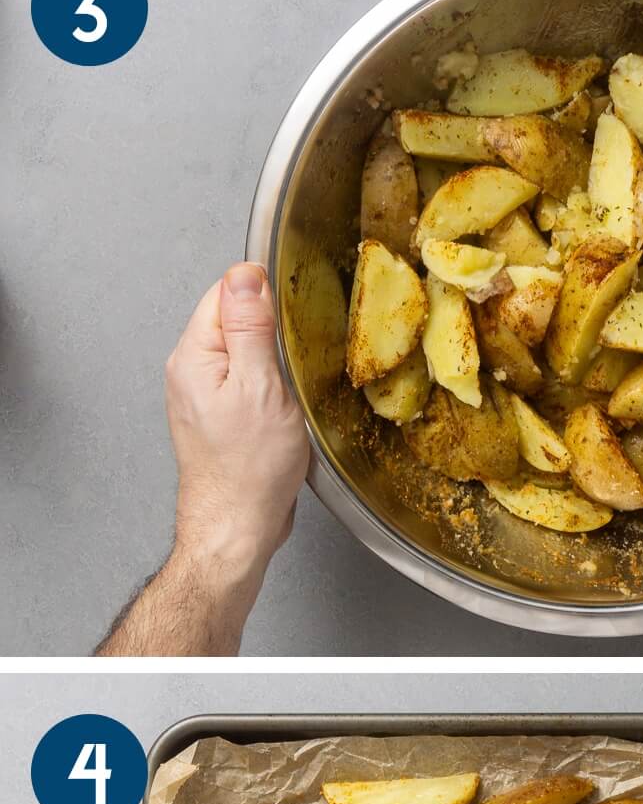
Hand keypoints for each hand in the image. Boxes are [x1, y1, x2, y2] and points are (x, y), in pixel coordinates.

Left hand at [165, 262, 308, 583]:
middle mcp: (190, 372)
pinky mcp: (220, 418)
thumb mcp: (260, 387)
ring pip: (243, 354)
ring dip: (271, 364)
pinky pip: (246, 382)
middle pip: (234, 322)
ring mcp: (203, 396)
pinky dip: (268, 389)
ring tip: (286, 393)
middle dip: (269, 334)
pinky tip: (281, 410)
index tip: (288, 325)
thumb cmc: (249, 471)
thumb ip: (250, 328)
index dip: (263, 300)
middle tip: (291, 367)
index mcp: (193, 356)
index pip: (225, 294)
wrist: (237, 527)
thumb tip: (246, 277)